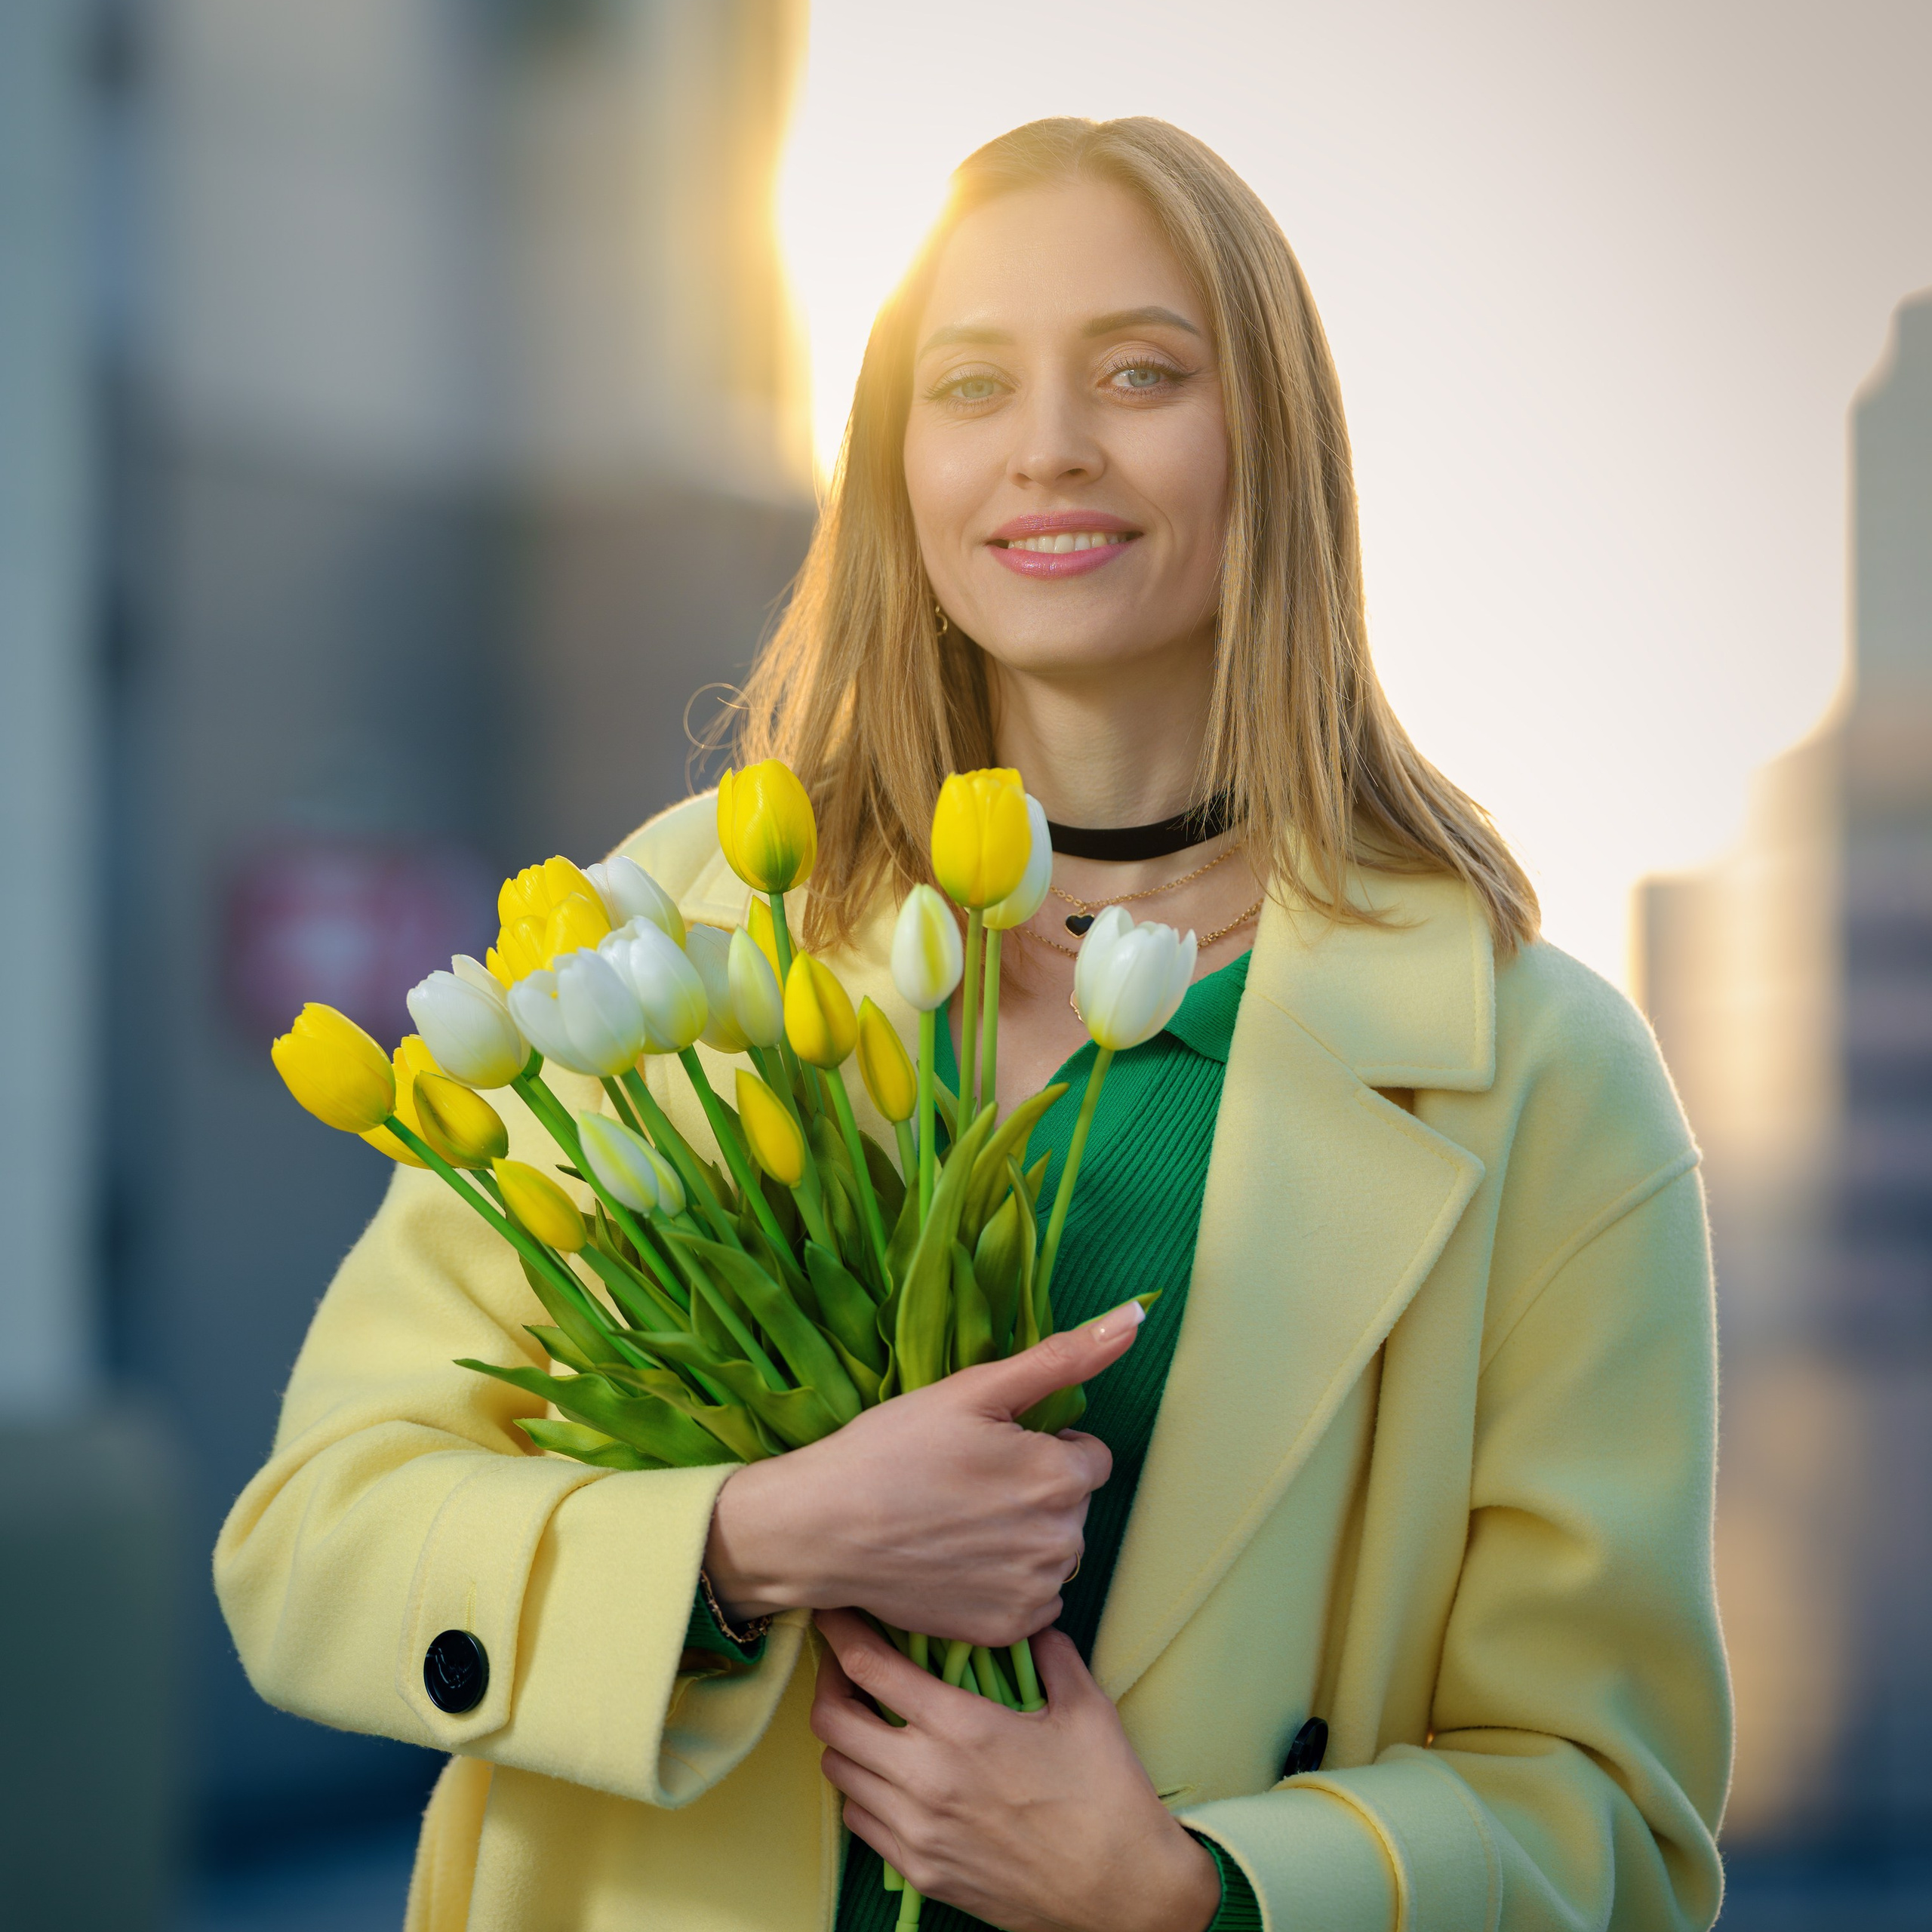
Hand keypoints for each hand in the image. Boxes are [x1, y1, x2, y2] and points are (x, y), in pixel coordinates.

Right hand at [703, 1303, 1142, 1643]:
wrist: (822, 1528)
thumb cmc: (894, 1449)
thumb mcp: (975, 1388)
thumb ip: (1063, 1357)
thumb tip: (1134, 1318)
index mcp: (1061, 1476)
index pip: (1091, 1456)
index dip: (1044, 1446)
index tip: (992, 1448)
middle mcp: (1061, 1541)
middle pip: (1072, 1504)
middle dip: (1036, 1489)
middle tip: (967, 1482)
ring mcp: (1034, 1592)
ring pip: (1053, 1551)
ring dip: (1025, 1536)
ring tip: (958, 1521)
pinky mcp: (1006, 1630)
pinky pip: (1033, 1598)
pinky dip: (1007, 1582)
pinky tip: (959, 1562)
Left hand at [812, 1608, 1221, 1931]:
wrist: (1122, 1895)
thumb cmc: (1107, 1797)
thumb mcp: (1085, 1707)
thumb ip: (1049, 1652)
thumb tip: (1029, 1620)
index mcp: (962, 1727)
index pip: (869, 1666)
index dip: (840, 1630)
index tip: (834, 1612)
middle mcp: (925, 1778)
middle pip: (831, 1719)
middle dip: (830, 1681)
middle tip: (848, 1665)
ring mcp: (916, 1831)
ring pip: (838, 1771)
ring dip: (846, 1738)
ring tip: (872, 1720)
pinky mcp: (920, 1871)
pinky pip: (859, 1821)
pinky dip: (863, 1790)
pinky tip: (892, 1775)